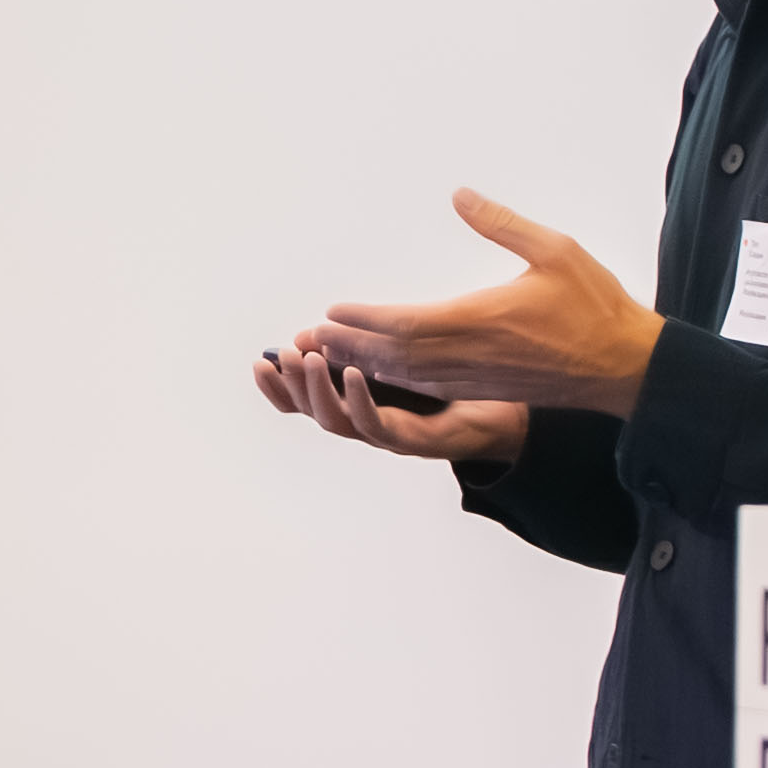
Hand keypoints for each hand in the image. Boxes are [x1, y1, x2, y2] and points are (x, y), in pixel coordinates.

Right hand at [254, 338, 526, 465]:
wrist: (508, 413)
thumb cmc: (457, 384)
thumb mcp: (403, 357)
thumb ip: (364, 345)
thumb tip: (321, 327)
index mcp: (357, 405)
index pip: (304, 401)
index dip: (278, 386)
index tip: (260, 362)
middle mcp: (365, 424)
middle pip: (311, 411)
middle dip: (291, 384)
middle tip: (282, 355)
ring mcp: (386, 435)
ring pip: (336, 421)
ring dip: (318, 390)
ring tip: (309, 358)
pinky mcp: (413, 440)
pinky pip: (377, 424)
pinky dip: (360, 400)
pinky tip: (354, 372)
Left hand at [314, 190, 664, 416]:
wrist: (624, 367)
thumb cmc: (595, 306)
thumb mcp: (555, 250)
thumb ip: (503, 223)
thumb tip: (460, 195)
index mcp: (480, 320)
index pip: (405, 325)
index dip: (364, 319)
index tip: (332, 309)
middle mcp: (469, 356)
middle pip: (393, 356)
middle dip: (347, 344)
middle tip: (307, 335)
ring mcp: (474, 379)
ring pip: (405, 376)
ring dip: (363, 363)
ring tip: (327, 351)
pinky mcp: (483, 391)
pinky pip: (426, 389)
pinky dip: (393, 379)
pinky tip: (377, 371)